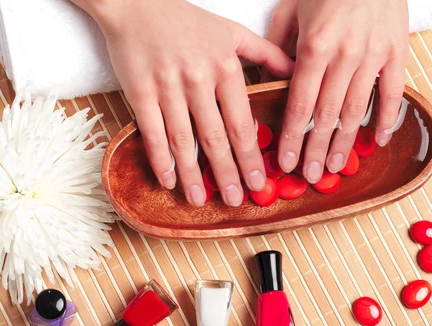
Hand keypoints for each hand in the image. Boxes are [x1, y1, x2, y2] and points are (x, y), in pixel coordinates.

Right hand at [75, 0, 293, 206]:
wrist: (136, 3)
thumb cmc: (185, 20)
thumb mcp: (232, 32)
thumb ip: (266, 54)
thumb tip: (295, 72)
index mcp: (225, 68)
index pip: (242, 124)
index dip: (250, 157)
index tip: (259, 181)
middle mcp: (198, 80)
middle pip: (216, 138)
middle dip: (228, 174)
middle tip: (236, 200)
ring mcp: (168, 87)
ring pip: (184, 141)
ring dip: (193, 175)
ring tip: (201, 200)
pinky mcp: (140, 91)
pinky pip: (152, 132)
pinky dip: (160, 159)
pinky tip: (169, 180)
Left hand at [268, 0, 408, 181]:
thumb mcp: (291, 9)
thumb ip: (278, 47)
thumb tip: (268, 80)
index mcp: (314, 48)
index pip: (300, 104)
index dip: (293, 137)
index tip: (286, 162)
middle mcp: (344, 57)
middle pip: (327, 115)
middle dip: (317, 149)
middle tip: (312, 177)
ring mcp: (374, 56)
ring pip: (357, 110)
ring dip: (346, 143)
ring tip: (337, 167)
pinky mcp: (398, 52)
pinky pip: (394, 93)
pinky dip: (387, 119)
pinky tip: (377, 141)